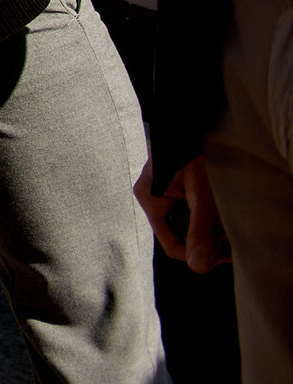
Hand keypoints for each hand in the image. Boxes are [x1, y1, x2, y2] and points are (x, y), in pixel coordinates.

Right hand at [136, 156, 230, 271]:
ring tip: (230, 219)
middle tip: (233, 235)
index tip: (228, 252)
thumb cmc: (196, 148)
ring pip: (188, 225)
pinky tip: (222, 208)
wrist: (190, 117)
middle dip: (208, 240)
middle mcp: (153, 198)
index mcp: (150, 199)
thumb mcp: (203, 191)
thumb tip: (199, 267)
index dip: (201, 254)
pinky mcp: (174, 187)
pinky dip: (207, 215)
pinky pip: (190, 211)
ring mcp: (163, 192)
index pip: (173, 246)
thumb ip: (201, 227)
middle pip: (182, 236)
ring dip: (210, 227)